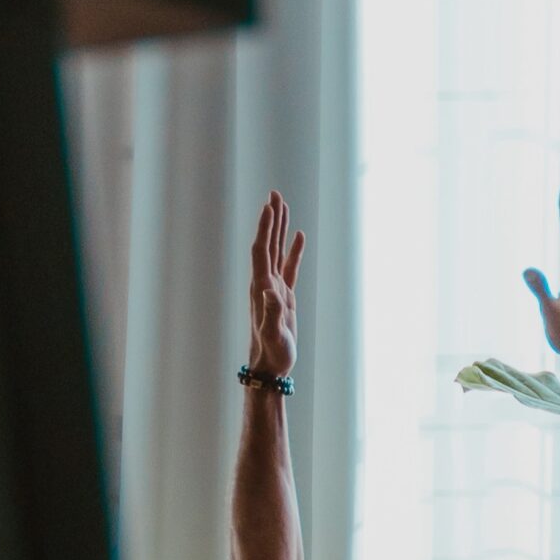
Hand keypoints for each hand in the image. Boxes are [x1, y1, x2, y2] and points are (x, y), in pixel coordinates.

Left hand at [247, 192, 302, 376]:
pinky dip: (293, 250)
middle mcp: (265, 283)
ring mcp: (275, 288)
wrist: (271, 365)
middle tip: (275, 194)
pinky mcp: (285, 296)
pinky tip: (298, 236)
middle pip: (267, 243)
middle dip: (271, 219)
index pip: (261, 250)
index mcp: (262, 287)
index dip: (265, 228)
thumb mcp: (273, 334)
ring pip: (276, 250)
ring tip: (283, 205)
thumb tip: (271, 291)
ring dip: (279, 228)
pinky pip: (289, 267)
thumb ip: (271, 312)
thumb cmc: (272, 352)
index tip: (269, 207)